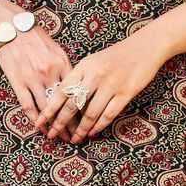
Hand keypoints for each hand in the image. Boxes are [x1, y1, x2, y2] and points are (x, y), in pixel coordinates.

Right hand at [0, 25, 74, 128]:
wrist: (11, 27)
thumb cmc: (35, 37)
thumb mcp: (57, 49)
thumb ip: (66, 67)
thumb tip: (77, 84)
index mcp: (62, 64)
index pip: (76, 91)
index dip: (83, 108)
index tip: (89, 121)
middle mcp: (49, 73)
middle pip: (64, 104)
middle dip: (71, 123)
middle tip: (78, 137)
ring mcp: (33, 79)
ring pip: (47, 109)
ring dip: (55, 125)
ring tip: (61, 137)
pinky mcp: (18, 82)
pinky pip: (28, 106)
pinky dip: (35, 119)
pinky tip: (41, 128)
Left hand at [34, 29, 170, 143]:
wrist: (145, 46)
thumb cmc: (117, 55)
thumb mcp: (94, 61)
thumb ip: (80, 77)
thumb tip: (64, 98)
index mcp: (84, 67)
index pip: (61, 91)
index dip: (49, 109)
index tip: (40, 122)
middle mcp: (95, 76)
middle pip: (72, 105)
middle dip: (60, 123)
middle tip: (53, 135)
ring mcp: (111, 85)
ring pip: (90, 113)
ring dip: (81, 129)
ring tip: (74, 138)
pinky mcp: (126, 93)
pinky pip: (109, 114)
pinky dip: (99, 125)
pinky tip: (93, 133)